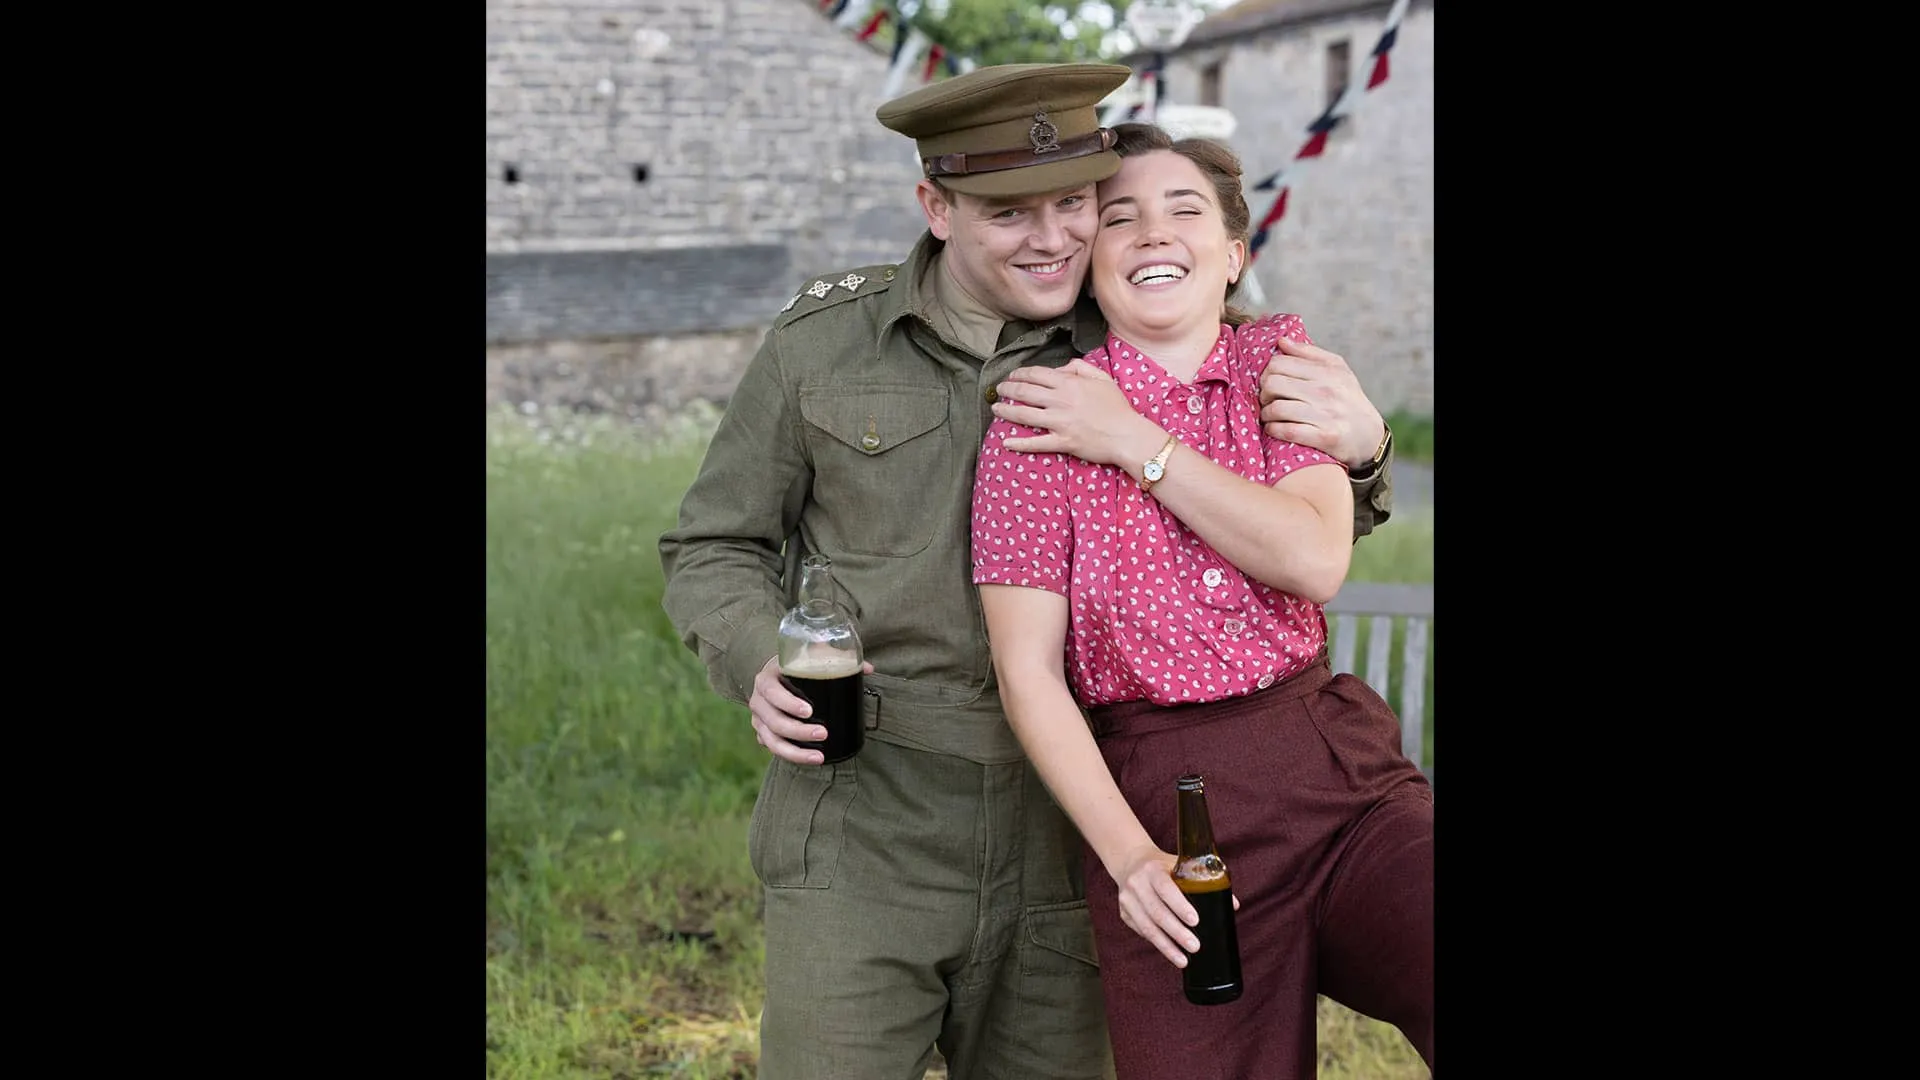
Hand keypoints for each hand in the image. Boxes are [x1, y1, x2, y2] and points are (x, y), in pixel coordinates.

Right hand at [747, 655, 874, 765]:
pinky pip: (774, 749)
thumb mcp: (810, 655)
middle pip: (774, 721)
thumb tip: (868, 669)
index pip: (773, 693)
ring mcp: (759, 719)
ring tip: (819, 757)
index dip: (789, 704)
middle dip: (798, 731)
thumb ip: (836, 657)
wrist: (776, 675)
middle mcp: (758, 700)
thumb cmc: (796, 665)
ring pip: (772, 741)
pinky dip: (792, 757)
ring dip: (795, 752)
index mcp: (766, 679)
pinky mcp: (763, 733)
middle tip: (823, 733)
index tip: (810, 712)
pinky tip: (810, 760)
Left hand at [992, 360, 1159, 466]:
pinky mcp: (1062, 442)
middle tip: (999, 389)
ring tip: (995, 408)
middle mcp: (1060, 401)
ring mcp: (1060, 423)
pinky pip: (1036, 443)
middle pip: (1025, 392)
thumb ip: (1081, 368)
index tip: (1012, 375)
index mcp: (1069, 384)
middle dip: (1008, 389)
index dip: (1020, 373)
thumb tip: (1063, 367)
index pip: (1036, 374)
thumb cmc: (1118, 407)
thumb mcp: (1102, 379)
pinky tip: (1005, 441)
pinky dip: (1019, 443)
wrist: (1128, 435)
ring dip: (1006, 410)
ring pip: (1024, 414)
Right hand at [1109, 846, 1245, 968]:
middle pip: (1157, 913)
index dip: (1180, 906)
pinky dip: (1157, 943)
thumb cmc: (1162, 866)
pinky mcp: (1123, 913)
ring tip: (1183, 960)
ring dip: (1166, 946)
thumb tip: (1233, 905)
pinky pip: (1141, 932)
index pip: (1166, 889)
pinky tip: (1170, 951)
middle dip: (1177, 932)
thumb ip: (1205, 882)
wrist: (1130, 861)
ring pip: (1147, 927)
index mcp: (1152, 869)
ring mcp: (1127, 900)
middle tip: (1195, 946)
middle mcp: (1136, 884)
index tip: (1196, 921)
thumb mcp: (1180, 865)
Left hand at [1257, 336, 1385, 467]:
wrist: (1370, 435)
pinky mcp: (1324, 437)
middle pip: (1272, 383)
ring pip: (1276, 408)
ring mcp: (1325, 414)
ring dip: (1266, 413)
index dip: (1267, 372)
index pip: (1279, 363)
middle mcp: (1326, 390)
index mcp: (1327, 371)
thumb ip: (1308, 353)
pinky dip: (1273, 429)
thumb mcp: (1337, 370)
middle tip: (1268, 399)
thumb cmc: (1348, 399)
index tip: (1270, 381)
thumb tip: (1281, 341)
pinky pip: (1286, 430)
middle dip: (1263, 392)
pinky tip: (1275, 428)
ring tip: (1270, 415)